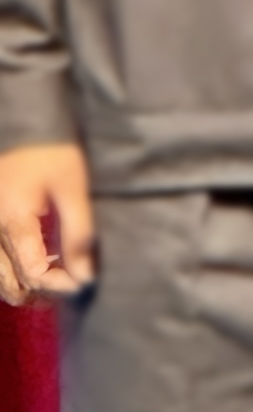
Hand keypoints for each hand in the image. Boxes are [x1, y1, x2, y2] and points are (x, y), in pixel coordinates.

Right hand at [0, 141, 94, 304]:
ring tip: (56, 274)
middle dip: (40, 291)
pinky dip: (12, 269)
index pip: (32, 274)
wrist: (24, 121)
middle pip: (8, 283)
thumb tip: (86, 275)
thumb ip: (79, 233)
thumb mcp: (74, 188)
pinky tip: (39, 257)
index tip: (82, 280)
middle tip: (70, 282)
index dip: (59, 285)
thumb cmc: (52, 150)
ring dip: (24, 284)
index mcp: (13, 220)